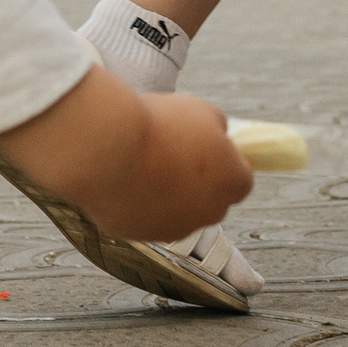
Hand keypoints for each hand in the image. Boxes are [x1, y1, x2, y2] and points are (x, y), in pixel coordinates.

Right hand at [0, 65, 251, 241]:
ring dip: (167, 192)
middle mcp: (209, 213)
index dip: (226, 162)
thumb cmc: (159, 124)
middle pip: (211, 199)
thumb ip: (218, 128)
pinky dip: (139, 202)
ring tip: (143, 161)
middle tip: (173, 153)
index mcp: (232, 183)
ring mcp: (174, 228)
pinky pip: (145, 217)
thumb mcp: (202, 111)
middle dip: (199, 181)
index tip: (206, 146)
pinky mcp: (140, 235)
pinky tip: (124, 176)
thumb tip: (216, 137)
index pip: (242, 179)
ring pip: (177, 211)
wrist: (106, 148)